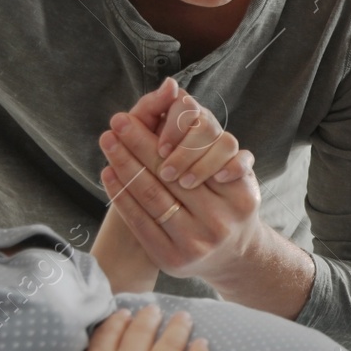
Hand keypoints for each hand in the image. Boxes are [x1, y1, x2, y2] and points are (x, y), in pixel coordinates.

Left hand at [98, 81, 262, 283]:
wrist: (236, 257)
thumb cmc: (231, 206)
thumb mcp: (236, 175)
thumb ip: (210, 141)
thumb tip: (172, 91)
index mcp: (241, 196)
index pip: (199, 157)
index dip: (168, 135)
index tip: (143, 115)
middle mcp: (221, 222)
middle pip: (171, 174)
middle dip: (139, 144)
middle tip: (118, 122)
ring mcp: (196, 244)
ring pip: (152, 196)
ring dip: (123, 165)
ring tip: (108, 142)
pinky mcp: (173, 260)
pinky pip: (139, 221)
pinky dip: (120, 195)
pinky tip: (109, 174)